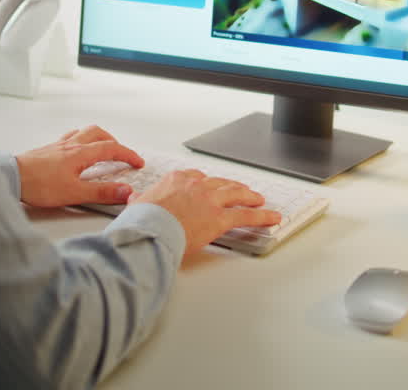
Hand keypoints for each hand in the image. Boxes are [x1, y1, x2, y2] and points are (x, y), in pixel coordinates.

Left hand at [14, 125, 143, 207]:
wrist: (11, 177)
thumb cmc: (37, 185)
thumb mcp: (74, 193)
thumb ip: (101, 193)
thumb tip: (125, 191)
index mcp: (80, 153)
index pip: (111, 148)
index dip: (128, 154)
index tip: (137, 162)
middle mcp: (70, 145)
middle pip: (98, 134)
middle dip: (115, 142)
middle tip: (122, 154)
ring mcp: (58, 145)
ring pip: (83, 133)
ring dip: (97, 138)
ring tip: (102, 149)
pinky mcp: (48, 150)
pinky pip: (69, 138)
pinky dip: (79, 141)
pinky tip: (75, 151)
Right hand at [130, 170, 280, 256]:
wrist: (149, 230)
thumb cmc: (141, 221)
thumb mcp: (136, 205)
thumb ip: (140, 200)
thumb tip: (134, 199)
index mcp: (176, 180)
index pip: (196, 177)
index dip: (206, 183)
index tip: (209, 185)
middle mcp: (196, 186)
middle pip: (220, 183)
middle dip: (233, 187)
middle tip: (242, 190)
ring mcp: (210, 201)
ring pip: (236, 195)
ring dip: (250, 197)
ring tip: (258, 199)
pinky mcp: (219, 219)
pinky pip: (246, 216)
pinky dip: (262, 216)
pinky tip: (272, 217)